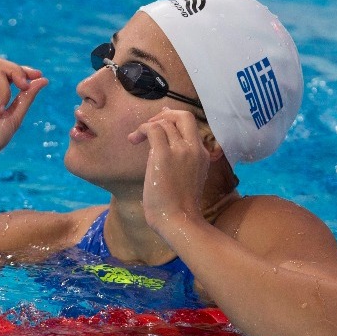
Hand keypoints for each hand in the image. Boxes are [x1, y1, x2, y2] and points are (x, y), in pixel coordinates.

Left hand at [128, 108, 209, 232]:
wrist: (179, 220)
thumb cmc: (178, 208)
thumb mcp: (185, 179)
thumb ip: (178, 161)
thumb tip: (160, 147)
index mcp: (202, 155)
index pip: (190, 127)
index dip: (174, 119)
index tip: (159, 121)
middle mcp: (195, 149)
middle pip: (184, 116)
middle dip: (165, 115)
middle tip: (149, 125)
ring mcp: (181, 150)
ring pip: (165, 122)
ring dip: (147, 125)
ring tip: (136, 139)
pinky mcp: (164, 155)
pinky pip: (152, 129)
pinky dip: (141, 129)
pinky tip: (133, 140)